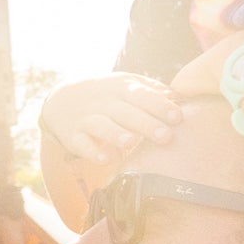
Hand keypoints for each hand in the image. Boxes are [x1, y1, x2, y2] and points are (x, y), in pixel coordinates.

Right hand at [42, 72, 181, 164]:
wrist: (62, 100)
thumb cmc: (108, 95)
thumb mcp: (126, 85)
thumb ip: (152, 90)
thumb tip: (180, 97)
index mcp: (121, 89)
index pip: (142, 95)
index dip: (160, 106)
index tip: (178, 117)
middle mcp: (104, 103)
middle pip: (126, 112)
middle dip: (145, 123)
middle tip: (166, 136)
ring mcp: (87, 119)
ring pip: (102, 126)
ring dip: (116, 134)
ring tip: (131, 142)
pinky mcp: (73, 136)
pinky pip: (82, 144)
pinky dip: (92, 151)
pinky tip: (106, 159)